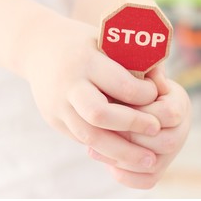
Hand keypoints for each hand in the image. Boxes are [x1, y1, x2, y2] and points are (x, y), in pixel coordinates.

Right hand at [21, 16, 164, 170]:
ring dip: (122, 152)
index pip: (120, 85)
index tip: (156, 96)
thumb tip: (162, 85)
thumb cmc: (82, 42)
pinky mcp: (53, 119)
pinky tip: (124, 153)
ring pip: (90, 137)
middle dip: (133, 126)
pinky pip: (81, 139)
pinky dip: (105, 148)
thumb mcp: (105, 40)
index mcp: (84, 61)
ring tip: (148, 160)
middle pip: (100, 115)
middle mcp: (67, 85)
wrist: (37, 47)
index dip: (144, 94)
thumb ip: (131, 61)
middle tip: (157, 131)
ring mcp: (56, 105)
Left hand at [87, 66, 191, 188]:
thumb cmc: (126, 77)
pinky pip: (147, 181)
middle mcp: (181, 128)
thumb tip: (148, 71)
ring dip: (123, 157)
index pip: (169, 114)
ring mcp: (171, 151)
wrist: (128, 98)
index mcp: (178, 102)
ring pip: (154, 165)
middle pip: (166, 142)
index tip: (114, 106)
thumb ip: (140, 69)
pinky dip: (127, 176)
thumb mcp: (132, 68)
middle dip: (131, 135)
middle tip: (102, 129)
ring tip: (93, 147)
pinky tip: (107, 162)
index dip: (141, 113)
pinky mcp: (157, 167)